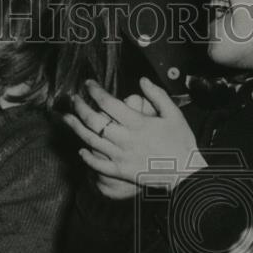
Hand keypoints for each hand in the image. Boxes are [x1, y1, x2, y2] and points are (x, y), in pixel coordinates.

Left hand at [63, 77, 202, 189]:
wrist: (185, 172)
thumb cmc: (181, 142)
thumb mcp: (174, 114)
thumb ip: (157, 95)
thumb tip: (142, 80)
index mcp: (138, 123)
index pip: (108, 103)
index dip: (95, 91)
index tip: (88, 84)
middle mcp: (125, 139)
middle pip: (94, 120)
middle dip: (80, 107)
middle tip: (74, 99)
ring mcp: (121, 156)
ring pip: (91, 140)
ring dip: (76, 128)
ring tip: (66, 118)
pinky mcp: (121, 171)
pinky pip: (99, 165)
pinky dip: (88, 157)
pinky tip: (81, 150)